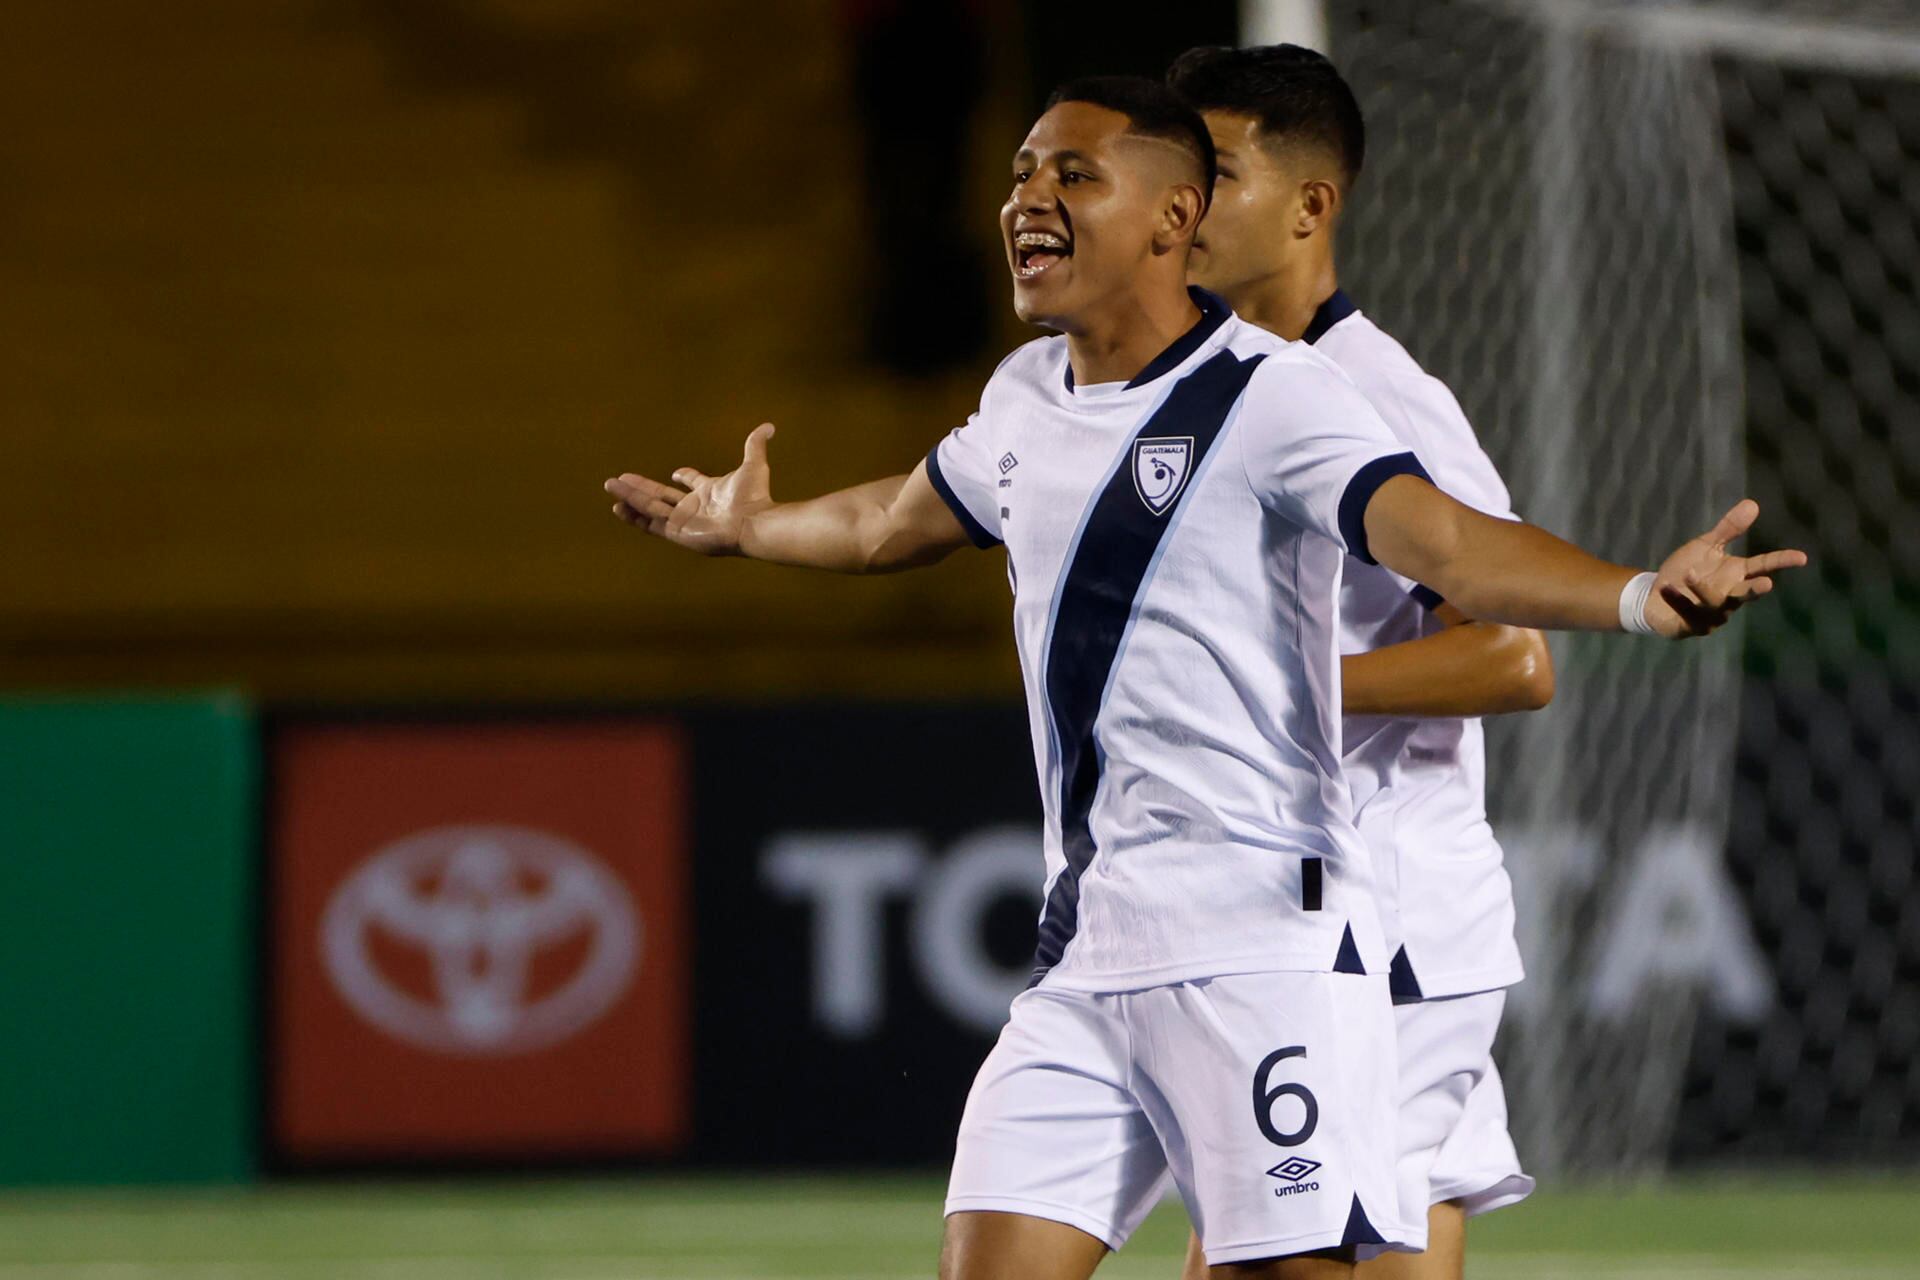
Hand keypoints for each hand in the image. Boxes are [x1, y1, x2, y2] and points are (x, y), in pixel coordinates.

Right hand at [604, 423, 776, 555]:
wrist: (754, 522)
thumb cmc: (755, 498)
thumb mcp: (753, 465)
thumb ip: (754, 445)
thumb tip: (769, 426)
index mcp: (709, 492)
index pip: (692, 483)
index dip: (685, 476)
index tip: (676, 472)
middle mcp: (694, 507)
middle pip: (660, 496)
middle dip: (638, 487)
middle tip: (617, 478)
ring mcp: (684, 521)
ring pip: (649, 508)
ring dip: (629, 497)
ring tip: (610, 486)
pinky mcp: (677, 533)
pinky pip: (651, 522)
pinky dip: (634, 515)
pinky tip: (618, 506)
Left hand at [1642, 499, 1807, 636]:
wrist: (1656, 596)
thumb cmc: (1687, 570)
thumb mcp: (1706, 547)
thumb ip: (1728, 529)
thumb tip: (1752, 504)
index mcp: (1737, 575)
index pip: (1764, 567)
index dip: (1782, 561)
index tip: (1801, 557)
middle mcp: (1730, 596)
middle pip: (1746, 593)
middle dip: (1755, 589)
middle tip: (1767, 584)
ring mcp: (1713, 615)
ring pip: (1714, 603)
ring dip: (1702, 588)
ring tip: (1687, 574)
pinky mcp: (1692, 626)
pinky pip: (1687, 614)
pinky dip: (1678, 601)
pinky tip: (1666, 588)